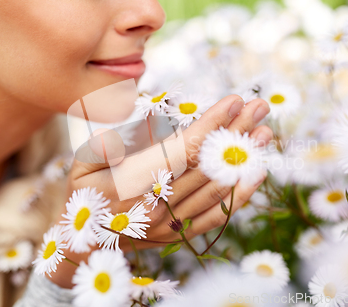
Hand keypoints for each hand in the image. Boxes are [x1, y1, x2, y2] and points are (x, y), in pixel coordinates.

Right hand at [50, 95, 271, 287]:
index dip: (212, 124)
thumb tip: (135, 125)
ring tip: (265, 133)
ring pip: (217, 188)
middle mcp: (159, 204)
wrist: (84, 245)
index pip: (183, 148)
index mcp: (135, 182)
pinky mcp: (181, 235)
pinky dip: (240, 194)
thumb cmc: (85, 196)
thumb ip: (108, 144)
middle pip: (207, 164)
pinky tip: (257, 172)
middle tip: (260, 107)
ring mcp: (173, 223)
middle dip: (236, 132)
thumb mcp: (83, 165)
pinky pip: (217, 215)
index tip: (234, 101)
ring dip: (244, 159)